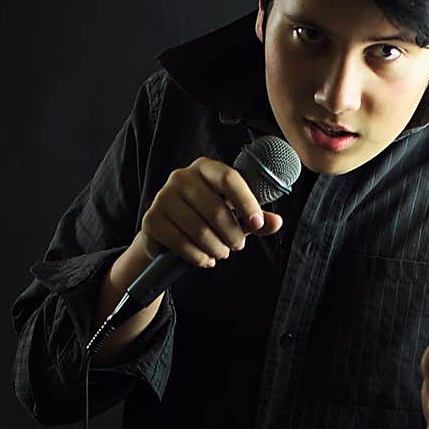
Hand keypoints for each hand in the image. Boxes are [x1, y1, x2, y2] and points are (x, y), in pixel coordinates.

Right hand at [139, 157, 282, 267]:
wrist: (165, 235)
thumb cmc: (204, 219)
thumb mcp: (233, 216)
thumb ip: (255, 219)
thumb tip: (276, 222)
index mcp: (205, 168)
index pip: (229, 178)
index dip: (246, 202)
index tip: (257, 223)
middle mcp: (181, 177)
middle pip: (216, 209)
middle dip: (232, 234)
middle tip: (237, 246)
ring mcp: (163, 197)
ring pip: (200, 230)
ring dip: (217, 248)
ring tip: (221, 253)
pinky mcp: (152, 220)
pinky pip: (182, 244)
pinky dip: (199, 257)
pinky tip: (205, 259)